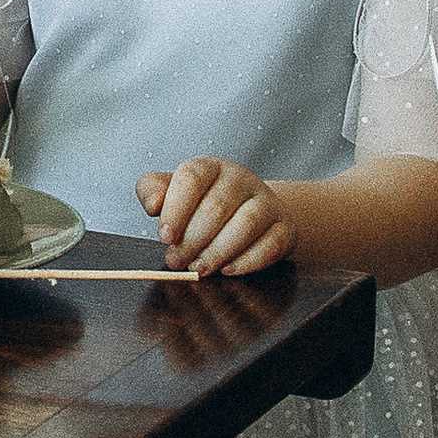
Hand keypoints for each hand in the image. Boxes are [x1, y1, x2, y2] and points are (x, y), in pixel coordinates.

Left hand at [139, 157, 295, 275]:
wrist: (250, 215)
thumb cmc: (203, 205)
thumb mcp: (173, 193)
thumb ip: (153, 191)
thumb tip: (153, 205)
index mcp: (209, 166)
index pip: (192, 178)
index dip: (176, 208)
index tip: (165, 236)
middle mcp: (240, 179)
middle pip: (217, 206)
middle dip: (193, 239)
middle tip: (178, 261)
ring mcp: (267, 202)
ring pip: (246, 224)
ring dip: (219, 251)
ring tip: (200, 268)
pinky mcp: (284, 227)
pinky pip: (271, 244)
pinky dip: (248, 261)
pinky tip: (228, 270)